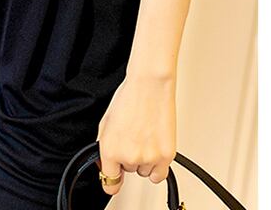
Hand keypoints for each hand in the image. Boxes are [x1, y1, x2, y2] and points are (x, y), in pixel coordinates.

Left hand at [96, 74, 176, 196]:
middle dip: (129, 157)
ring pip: (145, 172)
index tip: (113, 182)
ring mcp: (149, 158)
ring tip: (145, 137)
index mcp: (110, 150)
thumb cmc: (129, 99)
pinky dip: (158, 166)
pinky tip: (155, 148)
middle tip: (133, 137)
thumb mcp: (106, 123)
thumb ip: (104, 148)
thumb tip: (105, 165)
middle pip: (129, 171)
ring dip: (145, 160)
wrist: (150, 87)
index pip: (110, 182)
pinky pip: (160, 174)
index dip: (111, 181)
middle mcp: (129, 157)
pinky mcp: (166, 157)